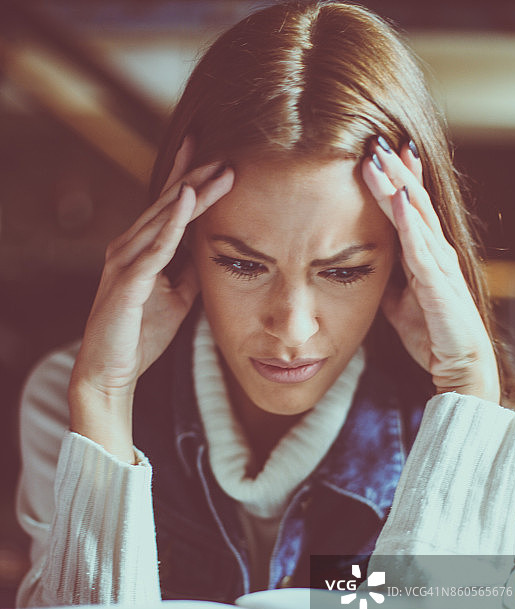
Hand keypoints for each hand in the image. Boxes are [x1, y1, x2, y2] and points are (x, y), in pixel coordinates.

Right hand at [69, 137, 233, 459]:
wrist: (110, 372)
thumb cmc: (140, 335)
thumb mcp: (178, 298)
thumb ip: (190, 271)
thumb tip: (212, 250)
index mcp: (141, 251)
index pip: (168, 208)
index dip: (189, 180)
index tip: (215, 157)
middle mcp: (129, 248)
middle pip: (167, 205)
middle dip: (197, 178)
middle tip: (227, 154)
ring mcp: (126, 262)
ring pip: (163, 219)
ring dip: (192, 193)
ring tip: (219, 170)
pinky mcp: (128, 281)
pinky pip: (155, 247)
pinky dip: (172, 223)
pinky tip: (188, 200)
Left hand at [361, 137, 499, 402]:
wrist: (458, 367)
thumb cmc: (431, 334)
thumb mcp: (398, 303)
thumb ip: (386, 280)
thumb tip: (363, 265)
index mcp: (426, 255)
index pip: (410, 208)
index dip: (397, 179)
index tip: (378, 151)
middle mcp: (437, 252)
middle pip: (414, 202)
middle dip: (395, 170)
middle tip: (375, 138)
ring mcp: (440, 265)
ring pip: (417, 216)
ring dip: (399, 184)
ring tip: (380, 155)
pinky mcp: (439, 284)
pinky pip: (421, 247)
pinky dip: (410, 221)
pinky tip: (399, 198)